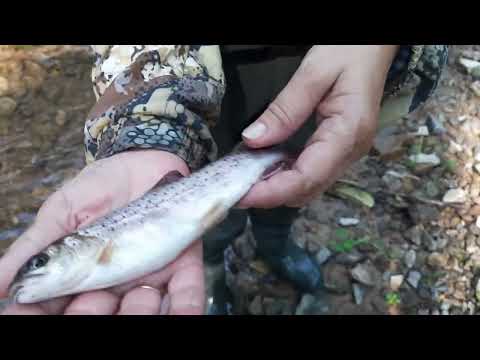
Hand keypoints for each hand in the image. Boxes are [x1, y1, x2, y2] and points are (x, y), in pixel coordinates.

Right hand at [0, 150, 204, 314]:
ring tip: (132, 302)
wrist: (143, 157)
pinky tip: (183, 315)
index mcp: (80, 276)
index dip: (39, 314)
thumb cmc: (98, 186)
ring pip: (142, 310)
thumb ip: (36, 246)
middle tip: (87, 306)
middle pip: (99, 314)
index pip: (55, 306)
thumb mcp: (62, 212)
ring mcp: (147, 275)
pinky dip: (185, 306)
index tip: (26, 315)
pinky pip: (185, 291)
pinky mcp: (180, 262)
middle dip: (89, 314)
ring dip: (136, 313)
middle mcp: (113, 283)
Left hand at [238, 45, 398, 207]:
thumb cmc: (350, 52)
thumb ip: (284, 109)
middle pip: (307, 189)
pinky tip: (266, 166)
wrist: (375, 46)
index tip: (240, 194)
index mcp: (348, 133)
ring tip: (246, 178)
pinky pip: (312, 173)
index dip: (272, 192)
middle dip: (270, 194)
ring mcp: (347, 153)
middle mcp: (351, 151)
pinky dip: (287, 176)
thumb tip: (253, 140)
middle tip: (235, 186)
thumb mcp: (314, 72)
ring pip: (309, 186)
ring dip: (277, 188)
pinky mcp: (340, 149)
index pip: (307, 177)